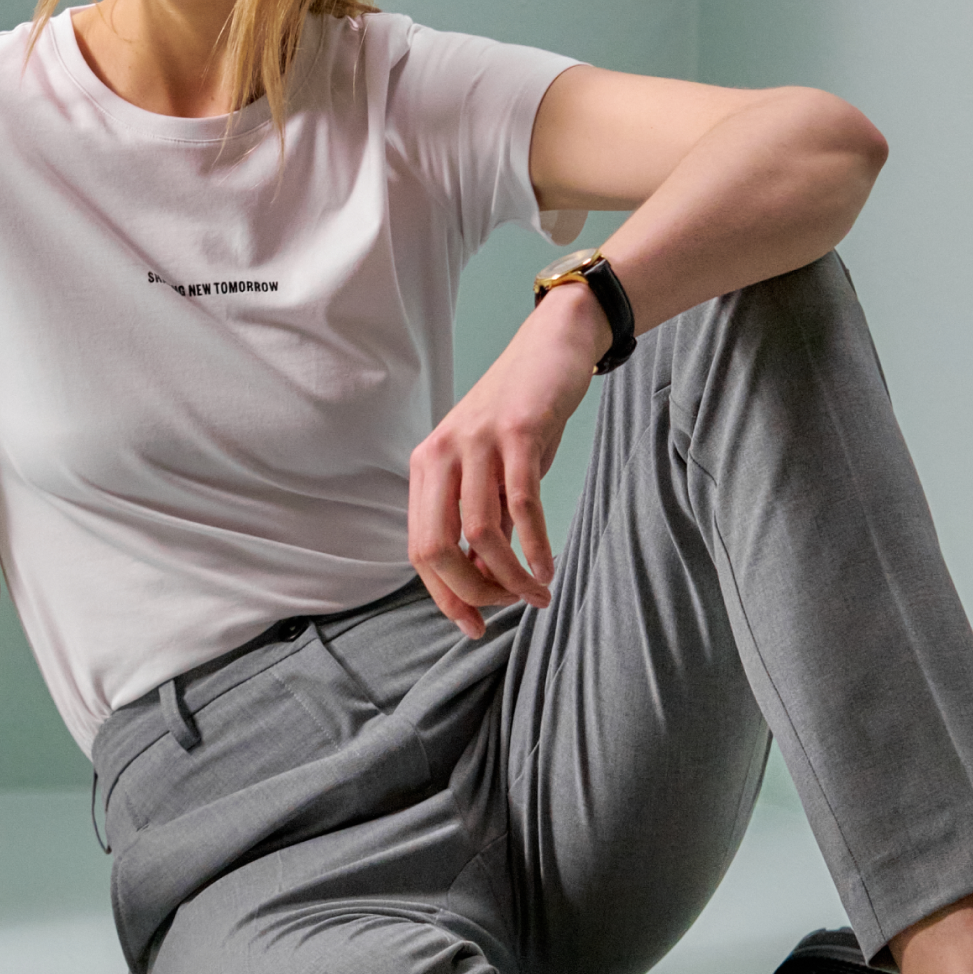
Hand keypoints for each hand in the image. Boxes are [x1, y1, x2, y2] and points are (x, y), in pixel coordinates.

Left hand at [409, 281, 608, 636]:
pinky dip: (535, 546)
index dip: (444, 595)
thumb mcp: (491, 470)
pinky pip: (522, 503)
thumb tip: (484, 579)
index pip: (419, 549)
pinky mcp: (518, 432)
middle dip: (473, 592)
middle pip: (437, 548)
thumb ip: (482, 518)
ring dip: (510, 577)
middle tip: (509, 608)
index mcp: (426, 467)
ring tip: (537, 596)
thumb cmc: (523, 415)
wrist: (553, 346)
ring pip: (480, 532)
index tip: (473, 627)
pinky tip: (548, 568)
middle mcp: (442, 455)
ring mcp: (477, 442)